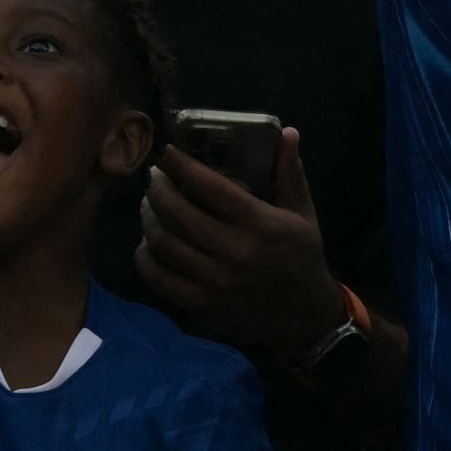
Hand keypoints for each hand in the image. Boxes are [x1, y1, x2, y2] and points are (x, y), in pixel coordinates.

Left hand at [139, 124, 342, 359]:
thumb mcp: (304, 215)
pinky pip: (159, 277)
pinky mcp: (201, 305)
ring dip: (148, 218)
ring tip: (149, 204)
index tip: (167, 152)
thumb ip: (290, 174)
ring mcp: (214, 282)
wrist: (305, 318)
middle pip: (176, 212)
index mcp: (260, 224)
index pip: (209, 186)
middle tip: (154, 177)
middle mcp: (234, 252)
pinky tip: (148, 243)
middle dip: (157, 188)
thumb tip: (287, 132)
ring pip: (163, 242)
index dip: (181, 164)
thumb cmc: (302, 259)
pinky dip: (145, 256)